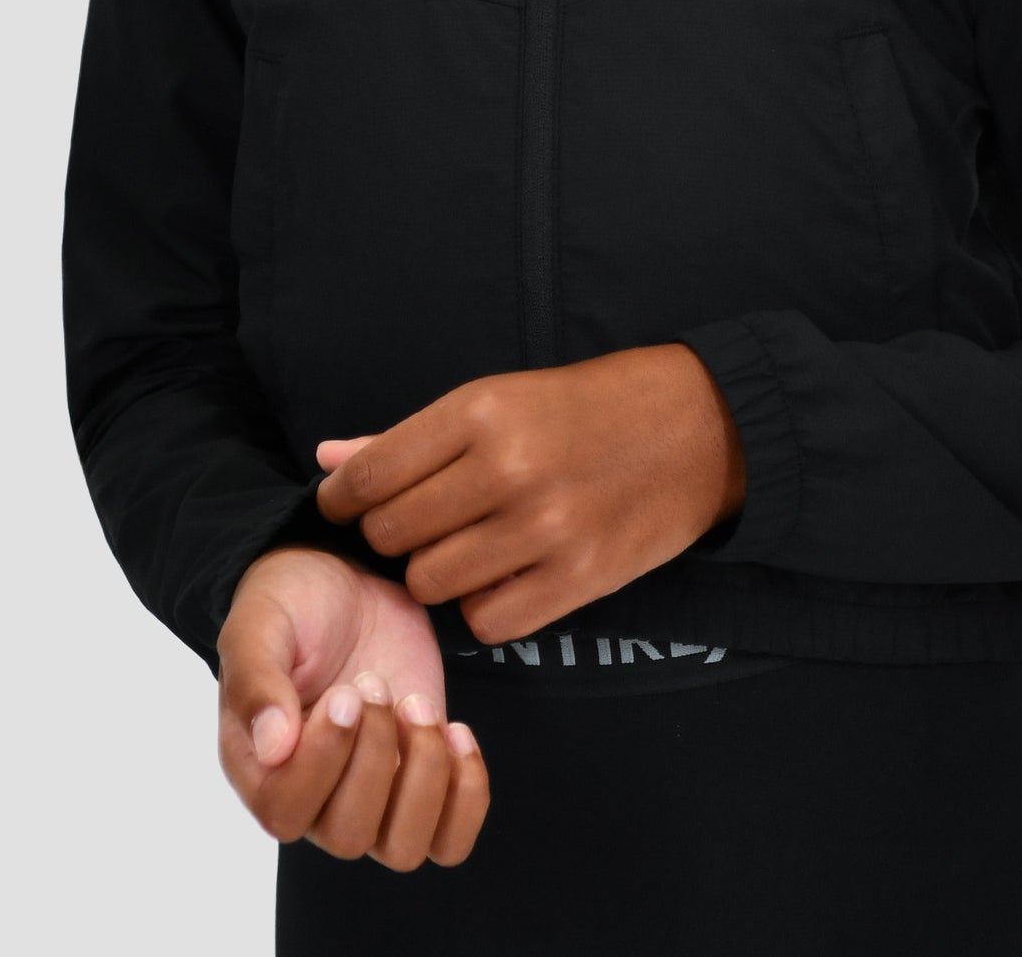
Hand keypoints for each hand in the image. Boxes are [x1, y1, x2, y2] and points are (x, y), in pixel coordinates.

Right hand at [216, 547, 488, 868]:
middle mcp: (313, 799)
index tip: (346, 693)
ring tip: (417, 705)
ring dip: (424, 776)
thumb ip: (255, 680)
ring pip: (404, 848)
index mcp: (260, 769)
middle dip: (376, 756)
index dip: (325, 761)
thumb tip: (272, 748)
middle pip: (349, 835)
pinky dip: (466, 795)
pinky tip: (456, 730)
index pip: (287, 813)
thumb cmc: (292, 605)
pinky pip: (450, 839)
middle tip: (376, 682)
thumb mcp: (260, 625)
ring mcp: (371, 796)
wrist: (346, 584)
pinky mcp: (418, 782)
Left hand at [314, 344, 746, 643]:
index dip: (343, 500)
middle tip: (422, 524)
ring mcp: (544, 529)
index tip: (348, 506)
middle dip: (394, 535)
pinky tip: (503, 575)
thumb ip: (408, 438)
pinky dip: (483, 606)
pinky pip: (485, 621)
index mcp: (481, 411)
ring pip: (431, 583)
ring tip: (466, 547)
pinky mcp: (578, 579)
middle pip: (393, 535)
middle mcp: (507, 469)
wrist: (693, 428)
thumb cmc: (584, 408)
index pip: (369, 477)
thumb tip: (329, 461)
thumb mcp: (498, 399)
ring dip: (436, 572)